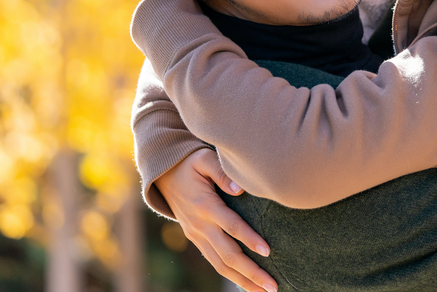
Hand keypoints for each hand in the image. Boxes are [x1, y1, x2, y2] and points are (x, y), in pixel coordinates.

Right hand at [155, 148, 276, 291]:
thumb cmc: (190, 162)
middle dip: (251, 271)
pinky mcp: (197, 239)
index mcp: (205, 205)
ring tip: (265, 291)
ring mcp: (197, 235)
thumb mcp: (205, 159)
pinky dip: (231, 276)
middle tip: (273, 284)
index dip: (249, 239)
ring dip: (243, 280)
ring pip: (221, 265)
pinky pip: (214, 262)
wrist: (164, 174)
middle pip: (228, 255)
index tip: (268, 251)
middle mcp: (200, 226)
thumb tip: (241, 188)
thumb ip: (222, 172)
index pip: (231, 226)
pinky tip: (246, 284)